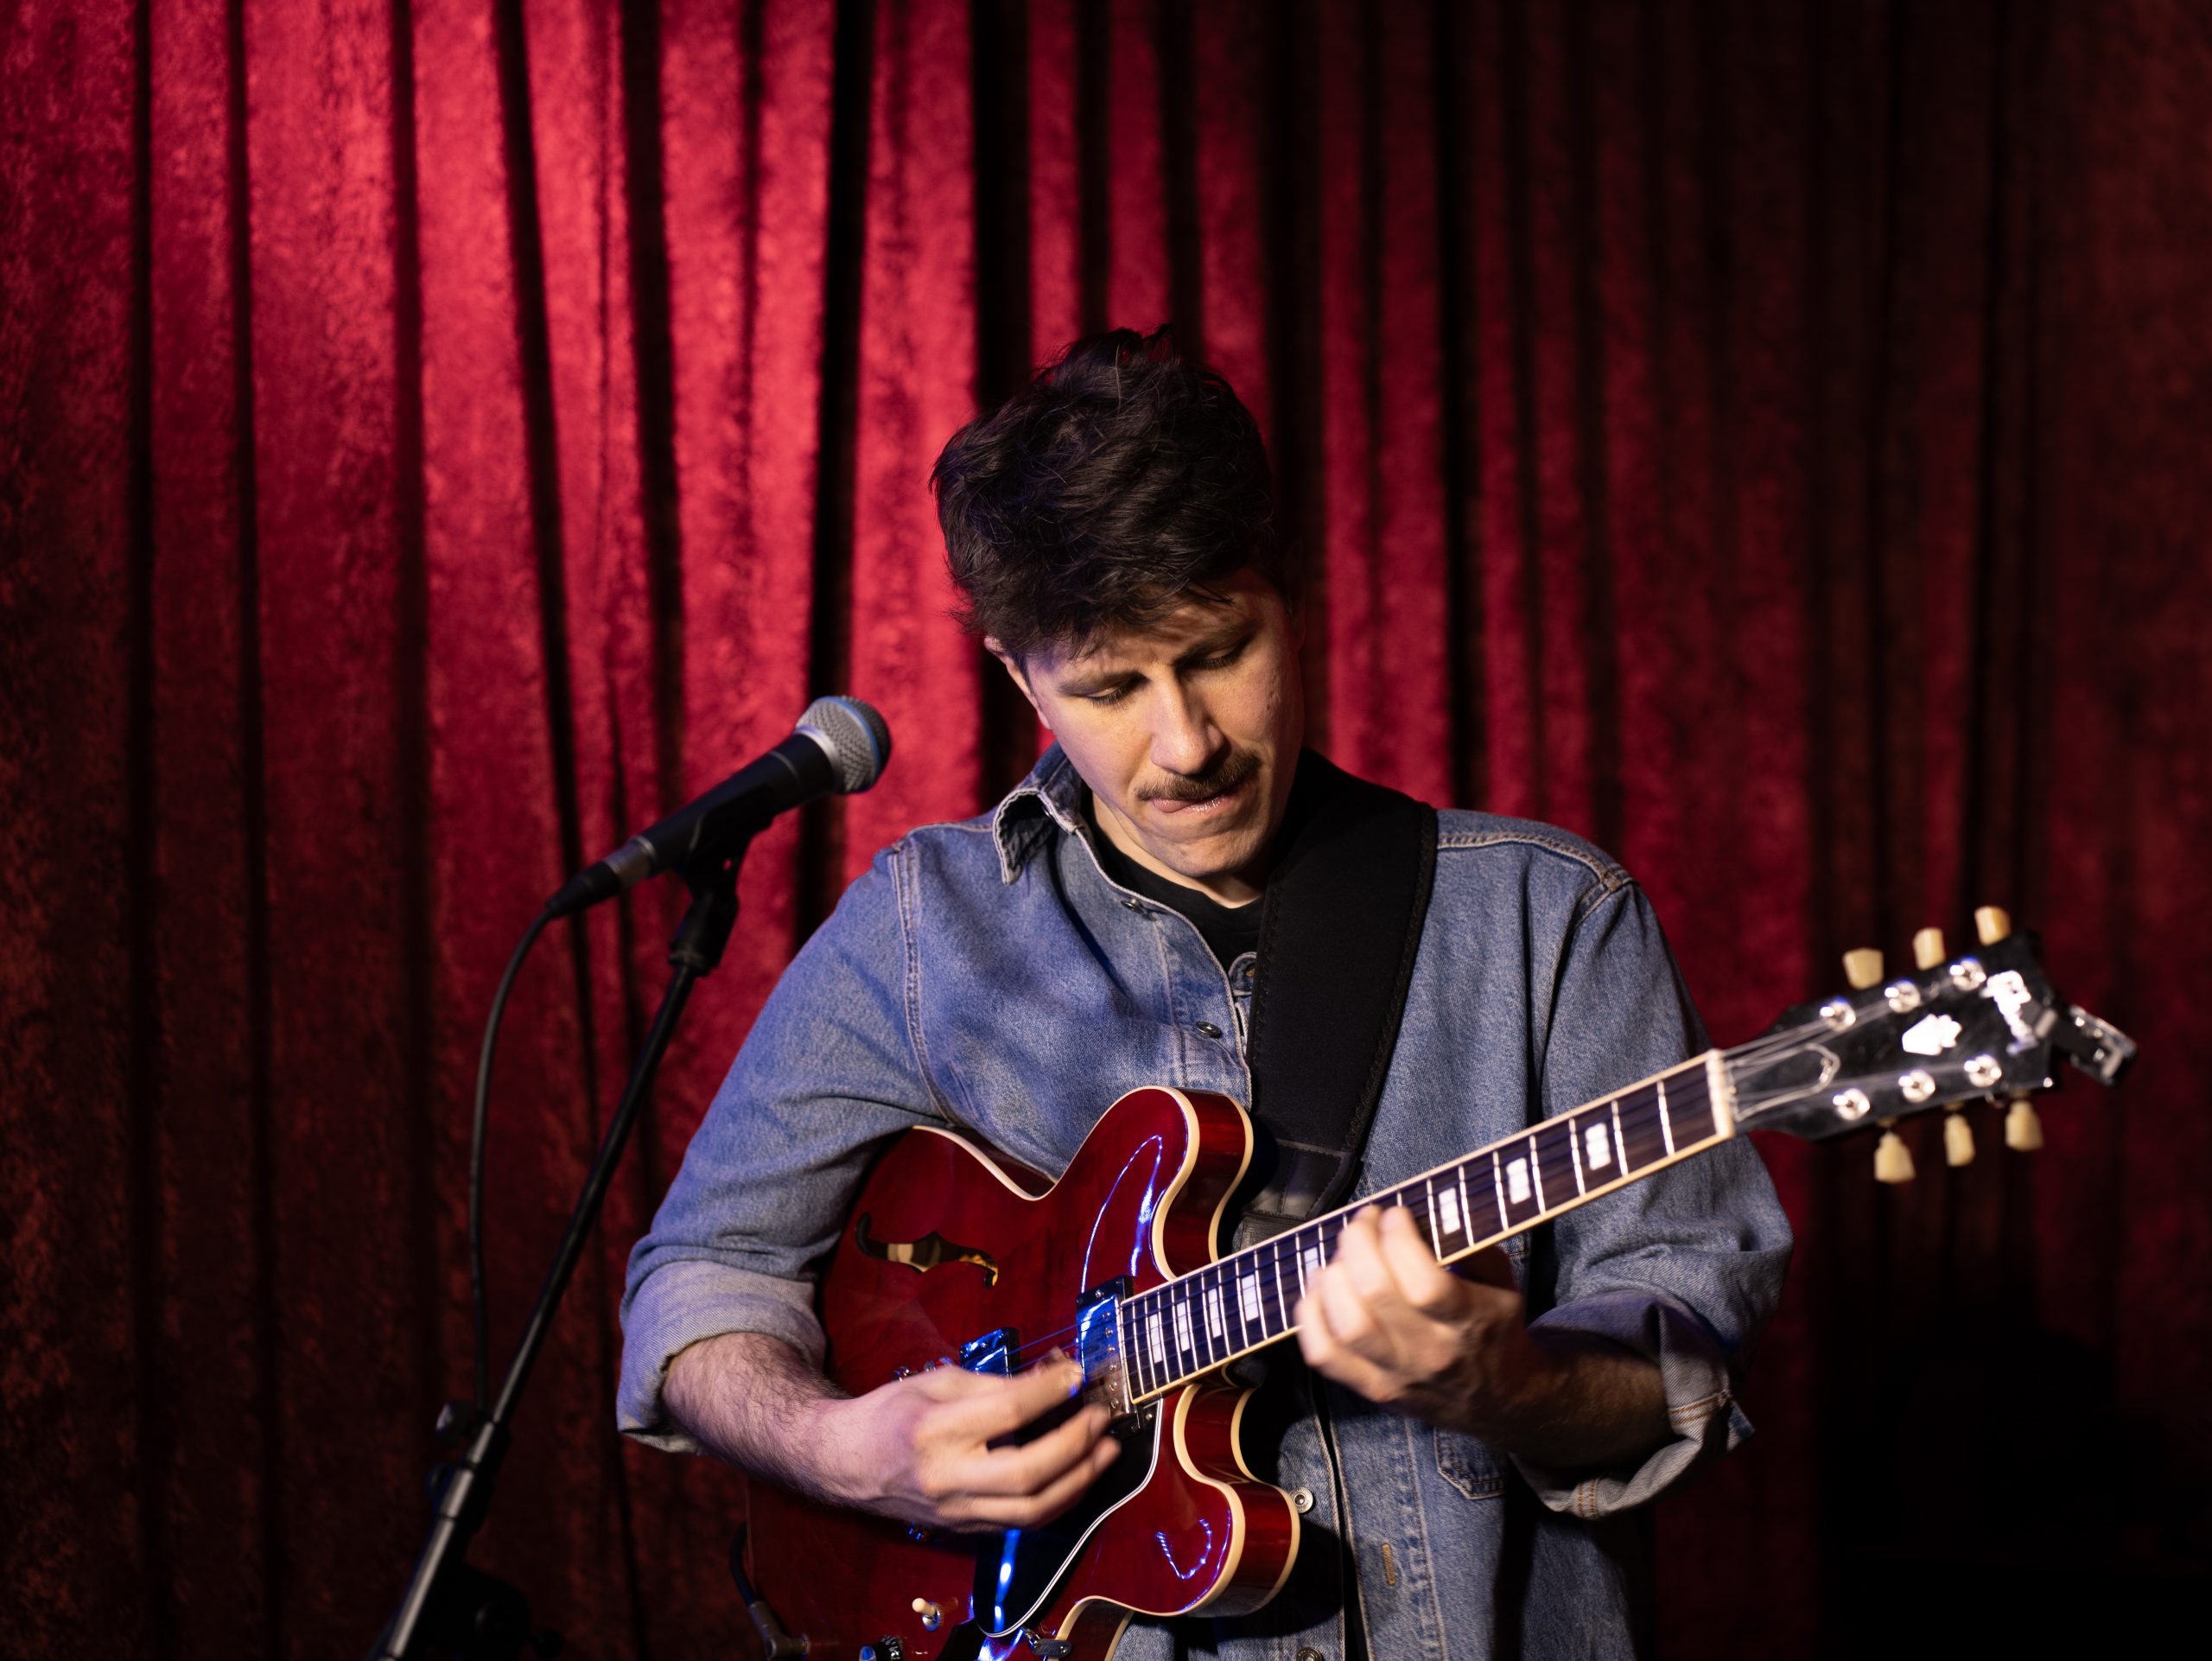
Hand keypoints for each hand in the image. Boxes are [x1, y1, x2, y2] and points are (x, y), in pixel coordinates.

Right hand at [803, 1354, 1121, 1532]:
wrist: (845, 1463)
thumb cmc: (891, 1412)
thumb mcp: (937, 1380)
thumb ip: (997, 1383)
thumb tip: (1056, 1377)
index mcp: (935, 1429)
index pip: (1009, 1411)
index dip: (1052, 1392)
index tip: (1079, 1374)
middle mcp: (947, 1477)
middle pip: (1028, 1473)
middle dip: (1076, 1445)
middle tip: (1101, 1419)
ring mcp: (956, 1513)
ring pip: (1032, 1511)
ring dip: (1079, 1481)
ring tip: (1106, 1452)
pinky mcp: (964, 1532)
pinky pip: (1021, 1524)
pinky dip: (1058, 1502)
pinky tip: (1078, 1477)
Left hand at [1294, 1205, 1554, 1439]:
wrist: (1498, 1402)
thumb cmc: (1495, 1331)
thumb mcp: (1502, 1284)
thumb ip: (1471, 1246)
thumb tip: (1425, 1210)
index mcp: (1467, 1323)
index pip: (1423, 1282)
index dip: (1399, 1238)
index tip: (1395, 1214)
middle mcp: (1430, 1353)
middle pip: (1376, 1294)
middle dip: (1360, 1243)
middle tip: (1363, 1222)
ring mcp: (1396, 1375)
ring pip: (1347, 1325)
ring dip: (1334, 1277)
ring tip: (1342, 1255)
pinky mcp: (1371, 1389)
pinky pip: (1324, 1355)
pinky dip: (1311, 1316)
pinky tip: (1321, 1287)